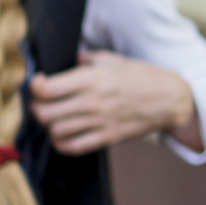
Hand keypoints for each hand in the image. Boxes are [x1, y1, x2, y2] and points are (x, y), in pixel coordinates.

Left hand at [29, 49, 199, 154]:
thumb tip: (70, 57)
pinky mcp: (107, 138)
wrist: (170, 99)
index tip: (37, 83)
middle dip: (36, 107)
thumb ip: (88, 59)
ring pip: (56, 130)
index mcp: (91, 79)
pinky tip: (61, 135)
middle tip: (39, 102)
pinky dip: (61, 143)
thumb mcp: (114, 60)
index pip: (47, 88)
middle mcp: (92, 102)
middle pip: (45, 112)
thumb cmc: (142, 76)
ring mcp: (100, 122)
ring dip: (49, 125)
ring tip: (52, 117)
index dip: (34, 87)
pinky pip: (74, 146)